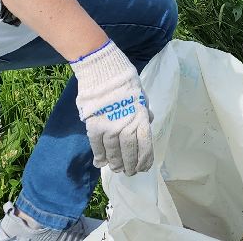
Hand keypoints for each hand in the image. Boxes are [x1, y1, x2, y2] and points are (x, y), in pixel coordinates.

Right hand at [71, 40, 154, 173]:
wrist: (103, 70)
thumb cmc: (125, 81)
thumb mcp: (140, 95)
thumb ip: (142, 111)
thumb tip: (148, 121)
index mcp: (140, 118)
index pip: (145, 145)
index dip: (144, 159)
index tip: (143, 168)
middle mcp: (126, 126)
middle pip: (129, 152)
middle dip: (129, 165)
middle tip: (129, 172)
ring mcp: (109, 127)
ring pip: (112, 152)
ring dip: (115, 163)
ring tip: (116, 169)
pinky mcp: (94, 126)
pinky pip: (97, 146)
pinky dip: (99, 156)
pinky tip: (101, 163)